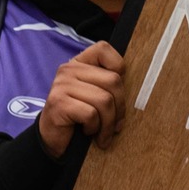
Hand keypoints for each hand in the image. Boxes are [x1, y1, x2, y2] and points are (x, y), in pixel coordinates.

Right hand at [38, 41, 126, 159]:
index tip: (116, 92)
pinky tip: (87, 131)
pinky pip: (91, 114)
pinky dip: (94, 127)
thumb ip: (107, 85)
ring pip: (104, 100)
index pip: (104, 49)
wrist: (53, 140)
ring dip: (108, 123)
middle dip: (119, 108)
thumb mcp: (93, 96)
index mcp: (78, 63)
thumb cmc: (78, 118)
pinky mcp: (59, 103)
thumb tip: (135, 87)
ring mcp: (62, 85)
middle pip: (113, 81)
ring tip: (102, 133)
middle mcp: (68, 70)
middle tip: (115, 125)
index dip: (118, 68)